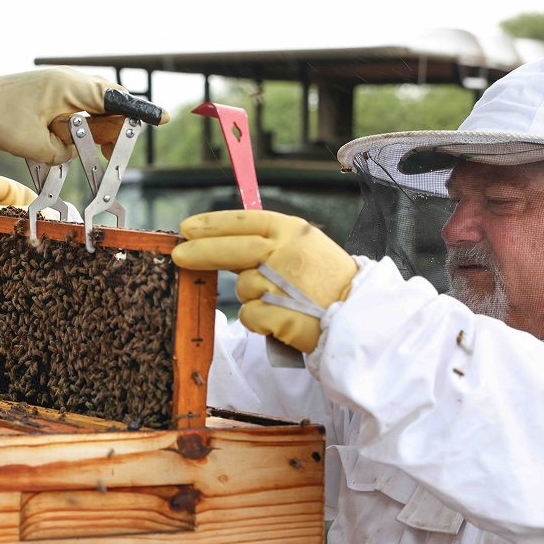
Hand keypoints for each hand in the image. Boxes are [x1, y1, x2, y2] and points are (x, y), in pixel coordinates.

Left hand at [0, 67, 168, 188]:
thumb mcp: (36, 145)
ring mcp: (56, 90)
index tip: (162, 119)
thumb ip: (65, 151)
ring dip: (93, 134)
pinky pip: (73, 116)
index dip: (139, 112)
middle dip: (113, 130)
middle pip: (106, 106)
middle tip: (112, 157)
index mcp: (69, 86)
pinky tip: (68, 147)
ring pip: (90, 113)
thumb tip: (77, 152)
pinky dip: (76, 132)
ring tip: (90, 157)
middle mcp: (66, 84)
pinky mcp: (47, 101)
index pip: (115, 98)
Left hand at [171, 210, 356, 351]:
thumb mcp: (307, 250)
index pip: (245, 220)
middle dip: (201, 251)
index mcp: (293, 230)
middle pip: (233, 249)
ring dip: (254, 298)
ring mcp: (282, 282)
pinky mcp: (279, 312)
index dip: (213, 223)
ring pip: (244, 288)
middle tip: (178, 255)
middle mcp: (286, 251)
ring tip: (286, 303)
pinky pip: (251, 316)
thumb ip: (271, 244)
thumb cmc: (333, 287)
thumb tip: (225, 242)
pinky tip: (283, 322)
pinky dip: (261, 322)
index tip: (187, 227)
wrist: (365, 321)